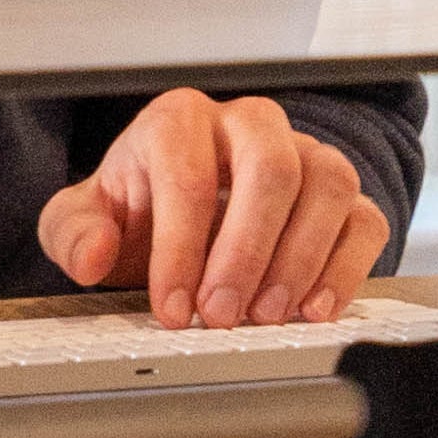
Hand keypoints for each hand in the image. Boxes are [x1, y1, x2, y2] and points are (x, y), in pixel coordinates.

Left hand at [36, 90, 385, 328]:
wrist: (185, 214)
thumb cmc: (140, 210)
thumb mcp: (86, 218)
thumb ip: (74, 233)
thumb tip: (92, 254)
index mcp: (180, 122)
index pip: (189, 176)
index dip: (181, 248)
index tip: (173, 307)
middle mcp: (249, 125)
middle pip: (270, 169)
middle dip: (247, 251)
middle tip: (224, 315)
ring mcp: (304, 154)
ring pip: (327, 185)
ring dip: (301, 259)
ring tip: (267, 316)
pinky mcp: (343, 196)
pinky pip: (363, 220)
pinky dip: (346, 268)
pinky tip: (313, 309)